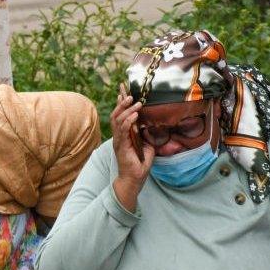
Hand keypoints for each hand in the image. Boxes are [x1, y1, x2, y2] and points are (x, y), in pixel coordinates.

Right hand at [111, 83, 154, 211]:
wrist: (134, 179)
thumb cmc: (140, 164)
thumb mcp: (148, 146)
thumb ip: (148, 136)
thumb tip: (153, 127)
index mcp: (124, 134)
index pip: (120, 115)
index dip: (121, 103)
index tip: (124, 90)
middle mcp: (119, 136)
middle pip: (116, 114)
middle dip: (122, 102)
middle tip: (129, 92)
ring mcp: (118, 140)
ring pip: (117, 120)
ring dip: (125, 109)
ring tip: (134, 101)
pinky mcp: (120, 146)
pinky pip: (123, 130)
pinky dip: (128, 121)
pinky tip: (134, 115)